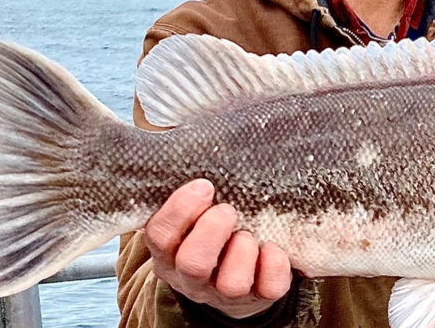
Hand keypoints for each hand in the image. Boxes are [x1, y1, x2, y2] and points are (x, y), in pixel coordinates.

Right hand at [144, 179, 292, 318]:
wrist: (236, 278)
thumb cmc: (210, 232)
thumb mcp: (191, 214)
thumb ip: (189, 191)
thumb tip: (189, 138)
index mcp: (169, 253)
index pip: (160, 236)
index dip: (179, 210)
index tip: (204, 186)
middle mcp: (192, 278)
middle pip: (193, 264)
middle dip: (211, 232)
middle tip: (227, 210)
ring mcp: (226, 292)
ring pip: (231, 283)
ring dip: (242, 252)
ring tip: (248, 234)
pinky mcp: (259, 297)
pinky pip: (269, 288)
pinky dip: (274, 265)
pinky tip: (272, 247)